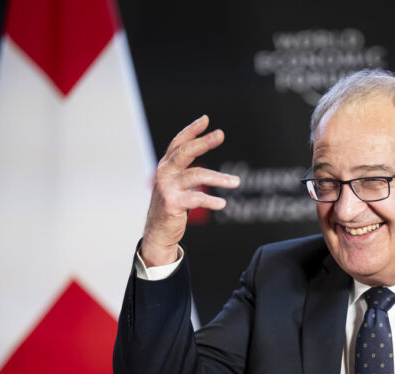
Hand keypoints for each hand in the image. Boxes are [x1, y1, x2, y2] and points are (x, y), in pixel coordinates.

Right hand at [141, 115, 239, 265]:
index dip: (191, 130)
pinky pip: (196, 199)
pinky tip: (222, 204)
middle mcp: (164, 173)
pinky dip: (211, 201)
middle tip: (220, 134)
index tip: (206, 119)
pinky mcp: (172, 203)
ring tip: (236, 182)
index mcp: (166, 166)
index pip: (178, 143)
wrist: (158, 232)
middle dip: (203, 142)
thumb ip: (186, 169)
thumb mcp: (175, 184)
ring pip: (196, 175)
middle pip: (185, 152)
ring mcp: (167, 187)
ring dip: (218, 178)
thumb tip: (202, 150)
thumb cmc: (171, 206)